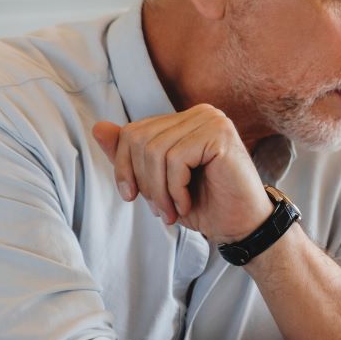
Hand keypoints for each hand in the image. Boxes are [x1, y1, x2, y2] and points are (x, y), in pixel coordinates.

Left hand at [92, 105, 271, 244]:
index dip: (124, 167)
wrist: (242, 227)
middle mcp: (199, 113)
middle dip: (142, 181)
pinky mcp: (220, 134)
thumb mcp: (157, 182)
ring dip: (159, 190)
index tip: (133, 197)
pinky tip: (187, 203)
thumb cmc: (204, 205)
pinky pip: (176, 159)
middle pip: (139, 139)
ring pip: (155, 150)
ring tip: (173, 211)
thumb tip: (98, 127)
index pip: (133, 132)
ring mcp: (212, 120)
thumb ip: (130, 156)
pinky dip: (175, 189)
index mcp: (185, 120)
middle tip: (160, 210)